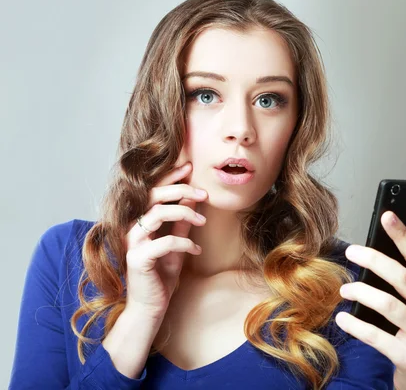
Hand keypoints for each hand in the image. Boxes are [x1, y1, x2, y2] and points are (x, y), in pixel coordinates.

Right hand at [124, 162, 206, 318]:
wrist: (150, 307)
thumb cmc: (161, 275)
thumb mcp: (177, 243)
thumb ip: (182, 221)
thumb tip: (194, 197)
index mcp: (139, 221)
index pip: (151, 190)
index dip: (169, 176)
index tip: (189, 166)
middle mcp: (131, 228)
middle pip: (153, 195)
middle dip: (181, 189)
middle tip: (204, 192)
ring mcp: (132, 243)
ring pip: (157, 213)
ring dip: (185, 212)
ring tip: (203, 221)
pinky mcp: (137, 259)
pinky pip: (164, 242)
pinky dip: (185, 243)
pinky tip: (196, 251)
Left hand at [335, 211, 405, 389]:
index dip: (404, 235)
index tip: (388, 216)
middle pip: (402, 278)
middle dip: (375, 260)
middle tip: (352, 251)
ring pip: (389, 305)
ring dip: (362, 293)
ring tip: (345, 289)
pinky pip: (378, 337)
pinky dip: (357, 326)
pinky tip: (343, 318)